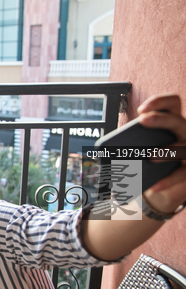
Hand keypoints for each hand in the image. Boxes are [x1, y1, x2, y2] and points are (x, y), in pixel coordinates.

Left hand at [138, 94, 185, 211]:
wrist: (163, 178)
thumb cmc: (151, 155)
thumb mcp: (143, 144)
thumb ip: (133, 139)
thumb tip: (110, 147)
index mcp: (172, 122)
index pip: (173, 103)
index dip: (160, 102)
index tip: (141, 110)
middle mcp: (184, 133)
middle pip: (179, 121)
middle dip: (162, 119)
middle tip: (143, 120)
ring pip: (184, 148)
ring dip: (168, 151)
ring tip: (151, 156)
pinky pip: (181, 175)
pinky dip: (168, 181)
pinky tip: (154, 186)